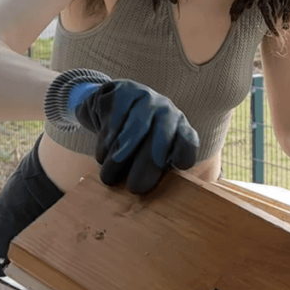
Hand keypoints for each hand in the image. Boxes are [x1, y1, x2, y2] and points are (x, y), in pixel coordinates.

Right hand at [68, 78, 198, 193]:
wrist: (112, 103)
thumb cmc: (136, 138)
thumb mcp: (151, 152)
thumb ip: (157, 170)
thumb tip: (152, 197)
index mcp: (180, 128)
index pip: (188, 142)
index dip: (184, 155)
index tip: (176, 169)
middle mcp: (168, 112)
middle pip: (161, 139)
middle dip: (148, 165)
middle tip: (135, 188)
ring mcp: (147, 99)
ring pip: (136, 129)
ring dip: (121, 156)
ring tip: (109, 176)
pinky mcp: (125, 92)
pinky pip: (117, 118)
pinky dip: (107, 140)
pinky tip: (102, 155)